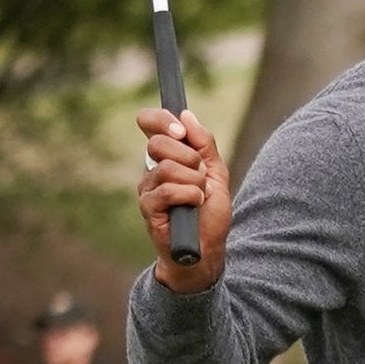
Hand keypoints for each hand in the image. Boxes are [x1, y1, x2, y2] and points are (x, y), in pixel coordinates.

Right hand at [137, 108, 232, 292]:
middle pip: (160, 143)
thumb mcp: (216, 173)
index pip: (151, 124)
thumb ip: (204, 144)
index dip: (161, 119)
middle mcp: (152, 169)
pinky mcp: (148, 207)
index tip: (180, 130)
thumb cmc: (209, 212)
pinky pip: (169, 189)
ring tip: (198, 197)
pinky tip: (193, 206)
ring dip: (194, 182)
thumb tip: (186, 115)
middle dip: (190, 158)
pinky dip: (190, 196)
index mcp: (168, 156)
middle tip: (201, 176)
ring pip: (168, 168)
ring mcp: (147, 188)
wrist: (207, 248)